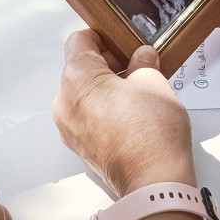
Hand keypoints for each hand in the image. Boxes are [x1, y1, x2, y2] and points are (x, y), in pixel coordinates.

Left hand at [53, 31, 194, 198]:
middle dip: (108, 64)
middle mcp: (65, 102)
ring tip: (137, 94)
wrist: (153, 183)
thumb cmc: (152, 134)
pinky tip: (130, 116)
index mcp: (78, 79)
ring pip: (83, 95)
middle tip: (138, 68)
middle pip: (80, 69)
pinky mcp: (80, 147)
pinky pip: (87, 117)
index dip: (102, 36)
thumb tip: (142, 58)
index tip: (122, 41)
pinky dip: (104, 110)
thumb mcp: (154, 82)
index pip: (79, 41)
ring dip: (106, 89)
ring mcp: (69, 128)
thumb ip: (144, 64)